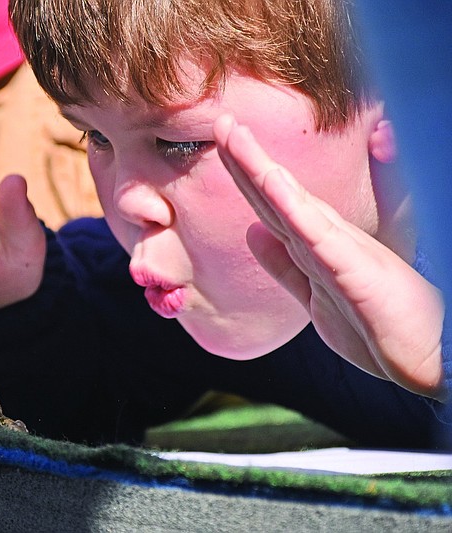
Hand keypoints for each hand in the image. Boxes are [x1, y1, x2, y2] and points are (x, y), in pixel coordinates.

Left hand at [213, 114, 445, 399]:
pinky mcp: (356, 269)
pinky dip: (293, 206)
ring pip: (290, 202)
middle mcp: (326, 239)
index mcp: (315, 244)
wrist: (428, 356)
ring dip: (259, 167)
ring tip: (235, 135)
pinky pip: (317, 233)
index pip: (270, 201)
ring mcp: (341, 251)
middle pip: (274, 192)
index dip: (244, 170)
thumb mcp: (317, 293)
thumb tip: (252, 234)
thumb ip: (284, 265)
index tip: (221, 141)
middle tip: (220, 121)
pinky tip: (271, 181)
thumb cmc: (377, 325)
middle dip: (243, 157)